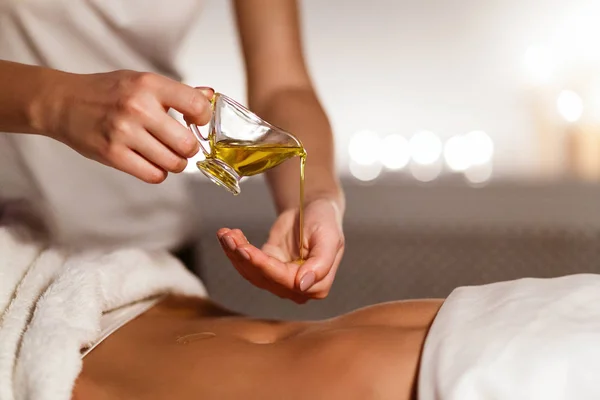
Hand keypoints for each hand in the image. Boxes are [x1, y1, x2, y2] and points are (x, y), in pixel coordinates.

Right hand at [40, 70, 213, 182]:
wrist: (63, 103)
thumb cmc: (106, 92)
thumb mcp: (142, 81)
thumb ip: (178, 92)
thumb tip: (210, 95)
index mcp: (149, 85)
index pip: (196, 105)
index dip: (203, 118)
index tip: (197, 121)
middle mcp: (138, 108)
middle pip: (187, 144)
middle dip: (189, 148)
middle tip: (182, 145)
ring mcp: (124, 133)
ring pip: (173, 163)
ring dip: (174, 163)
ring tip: (165, 154)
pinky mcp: (113, 154)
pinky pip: (153, 175)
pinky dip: (158, 172)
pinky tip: (151, 162)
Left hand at [217, 198, 344, 303]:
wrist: (313, 208)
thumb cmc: (325, 221)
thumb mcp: (329, 237)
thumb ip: (321, 263)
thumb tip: (303, 285)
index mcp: (317, 285)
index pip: (284, 280)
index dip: (262, 266)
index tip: (245, 250)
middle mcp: (297, 288)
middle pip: (263, 277)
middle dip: (243, 257)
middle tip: (229, 237)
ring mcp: (279, 279)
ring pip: (251, 272)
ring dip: (234, 253)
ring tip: (225, 234)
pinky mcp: (266, 267)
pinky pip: (246, 264)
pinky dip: (234, 250)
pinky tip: (227, 236)